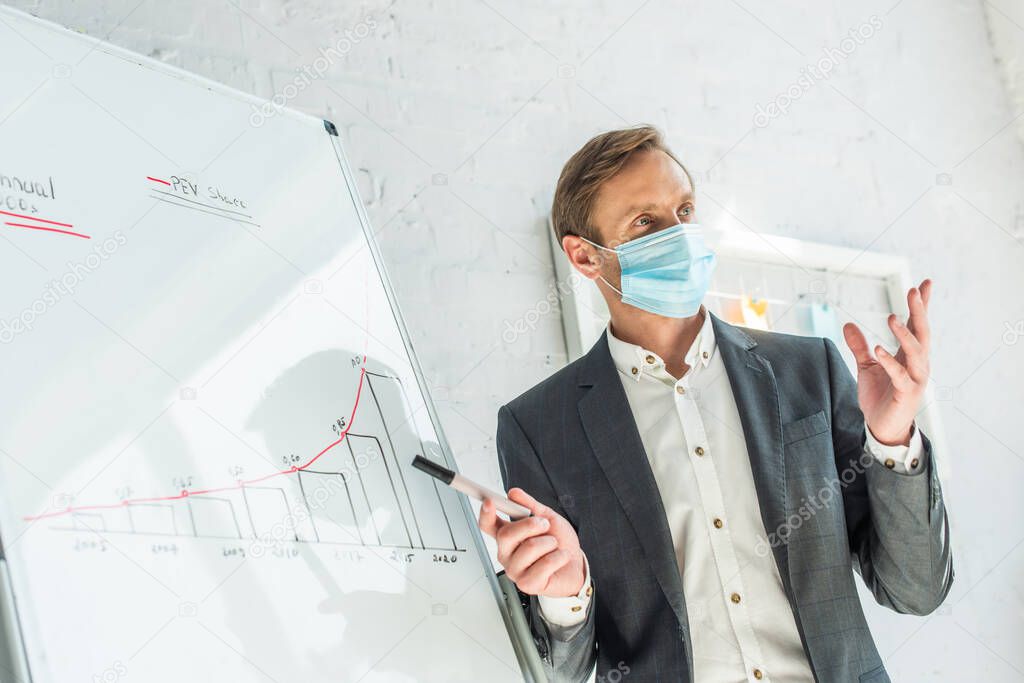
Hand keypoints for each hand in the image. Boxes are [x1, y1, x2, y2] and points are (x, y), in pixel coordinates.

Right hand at [478, 487, 585, 597]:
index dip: (486, 513)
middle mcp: (507, 553)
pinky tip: (559, 558)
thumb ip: (530, 505)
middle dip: (530, 524)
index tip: (490, 502)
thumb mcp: (547, 518)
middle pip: (506, 534)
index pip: (488, 525)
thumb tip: (514, 493)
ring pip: (529, 547)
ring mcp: (515, 570)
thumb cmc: (559, 544)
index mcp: (508, 536)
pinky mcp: (527, 584)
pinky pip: (544, 564)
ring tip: (554, 546)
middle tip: (544, 524)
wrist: (575, 566)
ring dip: (550, 542)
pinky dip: (558, 557)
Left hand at [842, 279, 931, 445]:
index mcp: (910, 355)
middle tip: (913, 290)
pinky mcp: (906, 393)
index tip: (923, 283)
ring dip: (904, 334)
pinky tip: (878, 349)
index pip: (917, 325)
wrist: (882, 427)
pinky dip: (890, 362)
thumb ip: (859, 346)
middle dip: (919, 311)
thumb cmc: (879, 396)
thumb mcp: (866, 366)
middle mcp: (917, 364)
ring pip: (916, 352)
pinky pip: (900, 375)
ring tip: (892, 317)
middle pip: (921, 333)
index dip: (921, 305)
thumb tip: (848, 324)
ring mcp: (915, 379)